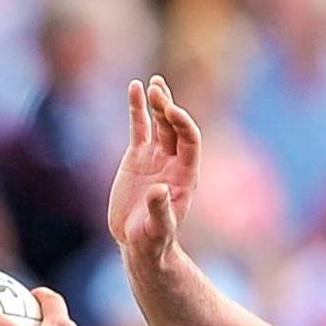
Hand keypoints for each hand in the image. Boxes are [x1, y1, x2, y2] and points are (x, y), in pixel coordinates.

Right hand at [108, 76, 199, 263]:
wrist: (139, 242)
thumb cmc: (153, 239)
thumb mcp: (157, 228)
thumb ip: (160, 210)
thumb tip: (159, 189)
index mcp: (186, 174)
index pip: (190, 140)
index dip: (183, 123)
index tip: (171, 110)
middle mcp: (174, 161)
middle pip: (174, 126)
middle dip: (167, 107)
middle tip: (158, 90)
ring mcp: (156, 156)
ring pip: (159, 122)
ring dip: (156, 102)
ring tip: (152, 83)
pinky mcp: (137, 156)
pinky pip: (139, 127)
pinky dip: (137, 108)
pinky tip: (135, 88)